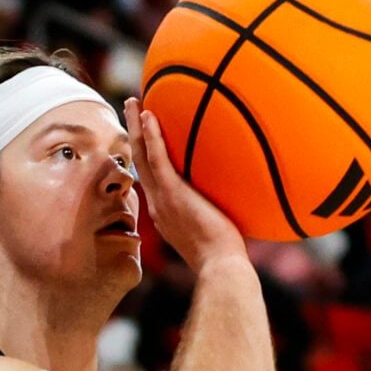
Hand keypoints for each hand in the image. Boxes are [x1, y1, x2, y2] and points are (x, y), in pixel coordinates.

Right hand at [124, 95, 247, 264]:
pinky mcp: (172, 194)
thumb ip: (216, 214)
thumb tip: (238, 202)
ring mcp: (162, 199)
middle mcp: (157, 204)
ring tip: (134, 102)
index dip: (145, 156)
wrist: (221, 267)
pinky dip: (151, 136)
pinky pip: (157, 159)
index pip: (150, 180)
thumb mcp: (216, 232)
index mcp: (165, 213)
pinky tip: (149, 114)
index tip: (144, 138)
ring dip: (136, 127)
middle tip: (132, 110)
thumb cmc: (226, 257)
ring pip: (141, 156)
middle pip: (139, 162)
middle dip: (134, 135)